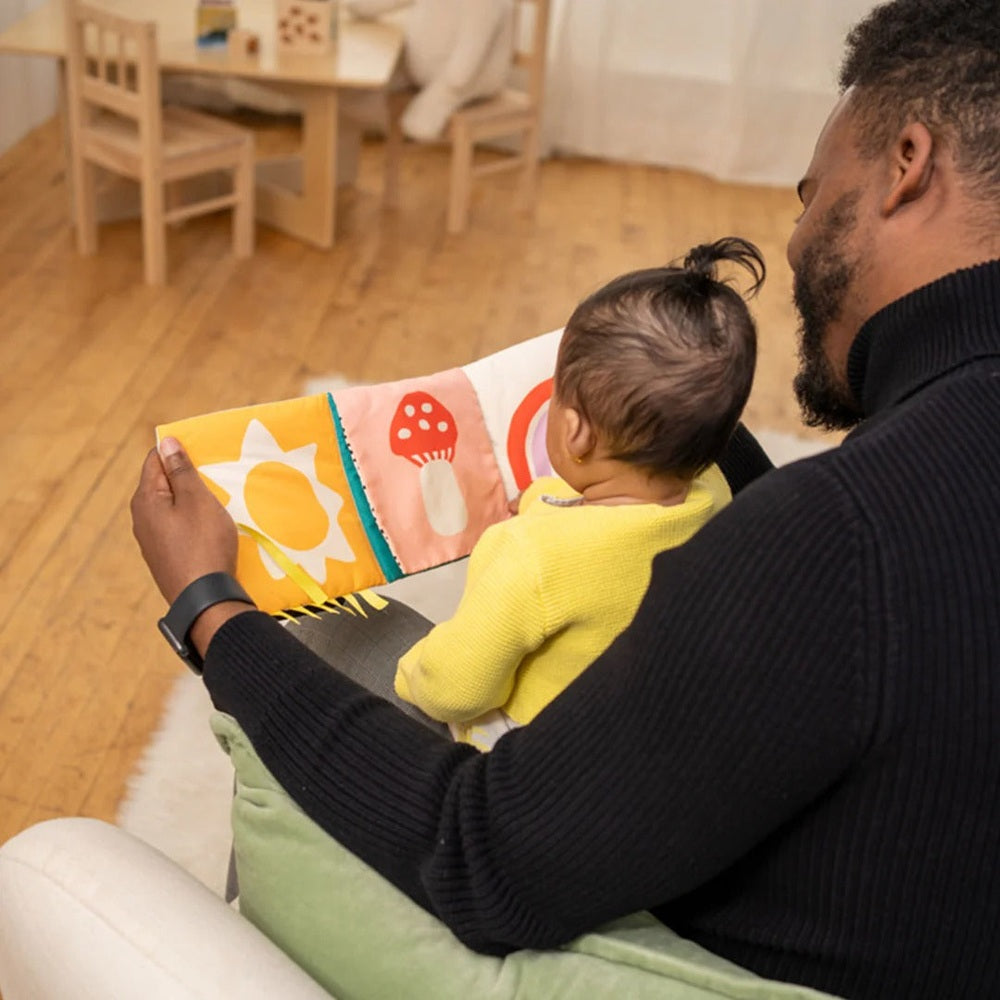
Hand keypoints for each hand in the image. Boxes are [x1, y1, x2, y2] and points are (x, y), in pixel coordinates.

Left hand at [131, 437, 238, 605]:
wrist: (204, 599)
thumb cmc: (203, 543)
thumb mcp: (197, 500)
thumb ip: (181, 470)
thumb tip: (165, 441)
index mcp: (145, 499)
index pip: (155, 460)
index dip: (178, 453)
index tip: (204, 458)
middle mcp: (141, 518)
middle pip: (162, 484)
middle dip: (186, 479)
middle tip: (214, 482)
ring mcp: (151, 541)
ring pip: (170, 508)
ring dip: (190, 503)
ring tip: (215, 508)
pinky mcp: (164, 558)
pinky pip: (175, 529)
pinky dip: (191, 524)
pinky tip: (208, 533)